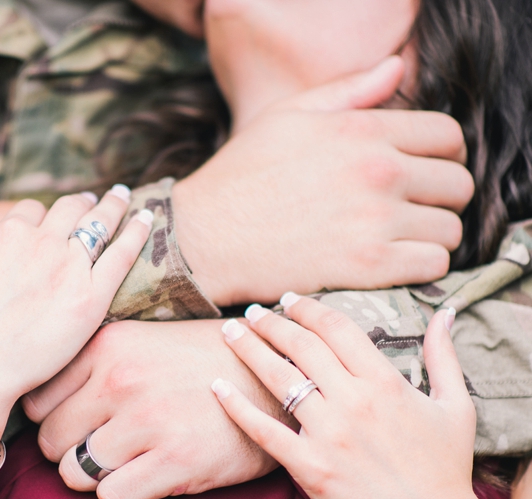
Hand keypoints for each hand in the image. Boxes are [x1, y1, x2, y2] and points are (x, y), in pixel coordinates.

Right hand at [0, 190, 151, 480]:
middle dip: (82, 202)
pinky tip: (146, 219)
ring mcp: (69, 267)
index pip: (32, 210)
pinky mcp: (92, 297)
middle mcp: (41, 242)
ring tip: (121, 197)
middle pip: (70, 209)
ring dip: (112, 206)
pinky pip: (122, 255)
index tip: (51, 217)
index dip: (42, 214)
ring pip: (99, 223)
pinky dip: (136, 231)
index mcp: (7, 233)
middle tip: (95, 200)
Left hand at [22, 319, 287, 498]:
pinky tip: (144, 476)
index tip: (73, 424)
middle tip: (97, 447)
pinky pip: (111, 498)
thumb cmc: (197, 361)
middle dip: (68, 451)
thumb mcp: (138, 340)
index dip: (51, 419)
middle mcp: (120, 379)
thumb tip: (34, 405)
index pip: (36, 402)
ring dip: (93, 476)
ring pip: (74, 473)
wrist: (271, 376)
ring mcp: (148, 420)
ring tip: (121, 462)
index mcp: (107, 345)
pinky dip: (121, 494)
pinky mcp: (176, 459)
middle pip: (50, 441)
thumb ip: (90, 364)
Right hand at [173, 56, 473, 304]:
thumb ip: (348, 91)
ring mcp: (375, 220)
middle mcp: (377, 171)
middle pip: (457, 184)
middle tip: (412, 208)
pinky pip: (433, 264)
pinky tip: (394, 262)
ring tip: (401, 238)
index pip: (447, 136)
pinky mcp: (368, 266)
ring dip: (432, 234)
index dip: (442, 154)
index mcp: (361, 129)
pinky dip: (422, 265)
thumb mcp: (287, 117)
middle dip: (440, 196)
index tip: (423, 171)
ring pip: (450, 229)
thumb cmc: (240, 176)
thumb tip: (396, 68)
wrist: (205, 237)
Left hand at [213, 295, 520, 498]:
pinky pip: (263, 430)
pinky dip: (236, 406)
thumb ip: (443, 356)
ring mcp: (328, 434)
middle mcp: (354, 401)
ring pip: (278, 378)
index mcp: (385, 382)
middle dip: (270, 323)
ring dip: (248, 350)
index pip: (336, 328)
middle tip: (250, 313)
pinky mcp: (309, 467)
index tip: (287, 300)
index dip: (307, 308)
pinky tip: (217, 386)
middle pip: (300, 346)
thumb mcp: (456, 406)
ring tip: (228, 334)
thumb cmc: (446, 469)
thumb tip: (445, 314)